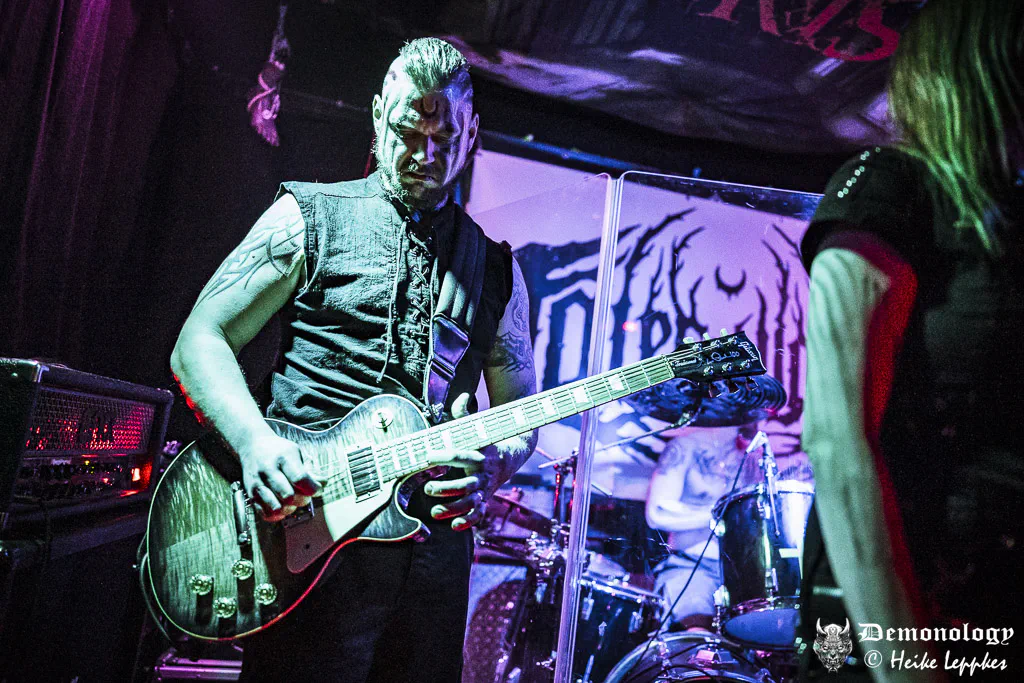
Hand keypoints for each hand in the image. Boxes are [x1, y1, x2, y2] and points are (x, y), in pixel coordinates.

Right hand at [240, 433, 323, 521]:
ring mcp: (258, 483)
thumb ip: (310, 469)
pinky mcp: (251, 494)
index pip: (300, 478)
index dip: (313, 488)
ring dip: (290, 508)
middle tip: (305, 494)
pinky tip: (282, 505)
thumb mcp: (297, 452)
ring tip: (293, 500)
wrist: (252, 446)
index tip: (318, 489)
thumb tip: (323, 483)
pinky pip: (265, 513)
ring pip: (277, 507)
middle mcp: (268, 470)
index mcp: (283, 457)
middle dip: (303, 500)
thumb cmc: (278, 451)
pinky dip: (277, 515)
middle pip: (290, 496)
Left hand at [425, 393, 507, 531]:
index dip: (443, 456)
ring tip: (435, 511)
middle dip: (446, 489)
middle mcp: (482, 475)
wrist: (511, 457)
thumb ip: (464, 413)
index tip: (427, 455)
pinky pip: (479, 515)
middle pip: (465, 485)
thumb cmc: (486, 441)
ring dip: (453, 510)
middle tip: (428, 488)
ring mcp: (484, 489)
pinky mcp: (485, 500)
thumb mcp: (478, 426)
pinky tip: (453, 525)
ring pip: (470, 504)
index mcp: (479, 455)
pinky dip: (468, 522)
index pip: (460, 456)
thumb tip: (462, 395)